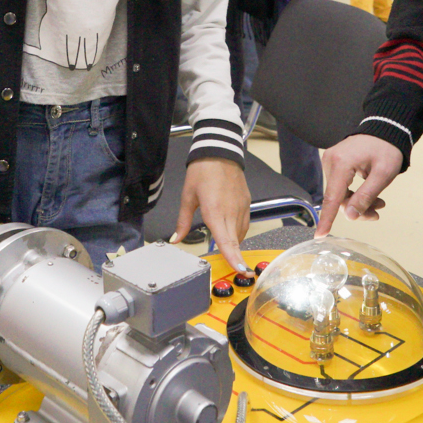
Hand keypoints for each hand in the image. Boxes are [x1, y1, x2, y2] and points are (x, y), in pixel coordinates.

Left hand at [174, 158, 250, 274]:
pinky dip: (237, 231)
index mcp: (215, 211)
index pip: (226, 240)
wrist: (219, 152)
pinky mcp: (246, 202)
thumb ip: (183, 222)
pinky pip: (244, 223)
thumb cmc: (202, 172)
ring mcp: (241, 207)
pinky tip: (229, 230)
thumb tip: (176, 239)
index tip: (241, 270)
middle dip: (236, 257)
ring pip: (240, 234)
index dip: (234, 257)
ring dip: (233, 242)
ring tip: (224, 243)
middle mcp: (231, 211)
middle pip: (235, 241)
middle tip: (236, 269)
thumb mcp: (187, 197)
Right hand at [318, 135, 401, 235]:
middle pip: (338, 197)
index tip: (320, 235)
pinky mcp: (334, 163)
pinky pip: (340, 186)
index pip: (332, 197)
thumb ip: (366, 196)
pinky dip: (354, 194)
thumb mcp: (382, 174)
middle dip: (356, 209)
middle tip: (377, 213)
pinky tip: (371, 196)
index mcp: (341, 163)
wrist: (386, 128)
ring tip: (379, 203)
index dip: (326, 219)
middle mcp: (330, 161)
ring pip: (339, 194)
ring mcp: (330, 161)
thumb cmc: (387, 149)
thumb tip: (349, 216)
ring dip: (357, 202)